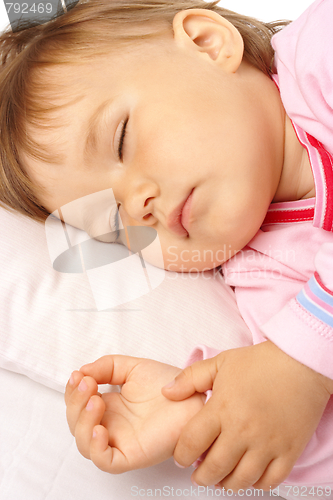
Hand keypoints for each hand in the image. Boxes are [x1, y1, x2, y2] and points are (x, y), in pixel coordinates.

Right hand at [65, 355, 203, 472]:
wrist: (194, 395)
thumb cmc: (168, 384)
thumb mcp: (133, 367)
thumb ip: (107, 366)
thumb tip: (82, 371)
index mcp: (110, 406)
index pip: (79, 404)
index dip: (73, 391)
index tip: (78, 375)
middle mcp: (112, 424)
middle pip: (77, 423)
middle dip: (75, 403)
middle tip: (87, 384)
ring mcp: (120, 440)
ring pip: (85, 444)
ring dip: (82, 421)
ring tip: (96, 400)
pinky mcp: (132, 455)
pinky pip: (105, 461)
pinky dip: (95, 447)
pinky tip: (100, 427)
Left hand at [162, 340, 331, 490]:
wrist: (300, 363)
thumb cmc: (259, 362)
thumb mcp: (220, 363)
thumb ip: (190, 378)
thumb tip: (166, 392)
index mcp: (221, 409)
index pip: (191, 443)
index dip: (181, 455)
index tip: (182, 457)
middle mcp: (242, 430)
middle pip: (214, 468)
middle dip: (200, 476)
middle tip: (198, 474)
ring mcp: (267, 443)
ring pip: (240, 479)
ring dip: (226, 483)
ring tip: (220, 478)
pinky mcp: (288, 450)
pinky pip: (270, 480)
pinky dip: (256, 484)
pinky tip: (248, 476)